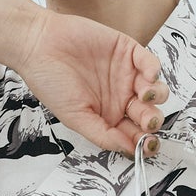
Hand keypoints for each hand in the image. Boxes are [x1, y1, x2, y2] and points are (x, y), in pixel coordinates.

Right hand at [8, 8, 166, 154]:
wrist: (38, 45)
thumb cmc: (50, 81)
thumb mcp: (75, 117)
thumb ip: (103, 135)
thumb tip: (129, 150)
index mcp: (109, 116)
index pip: (134, 133)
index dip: (145, 142)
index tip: (149, 146)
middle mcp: (120, 97)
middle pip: (148, 114)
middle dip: (152, 120)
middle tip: (148, 121)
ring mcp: (126, 75)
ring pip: (155, 90)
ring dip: (157, 96)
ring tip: (145, 95)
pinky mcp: (127, 51)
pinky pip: (149, 62)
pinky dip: (153, 69)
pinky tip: (148, 75)